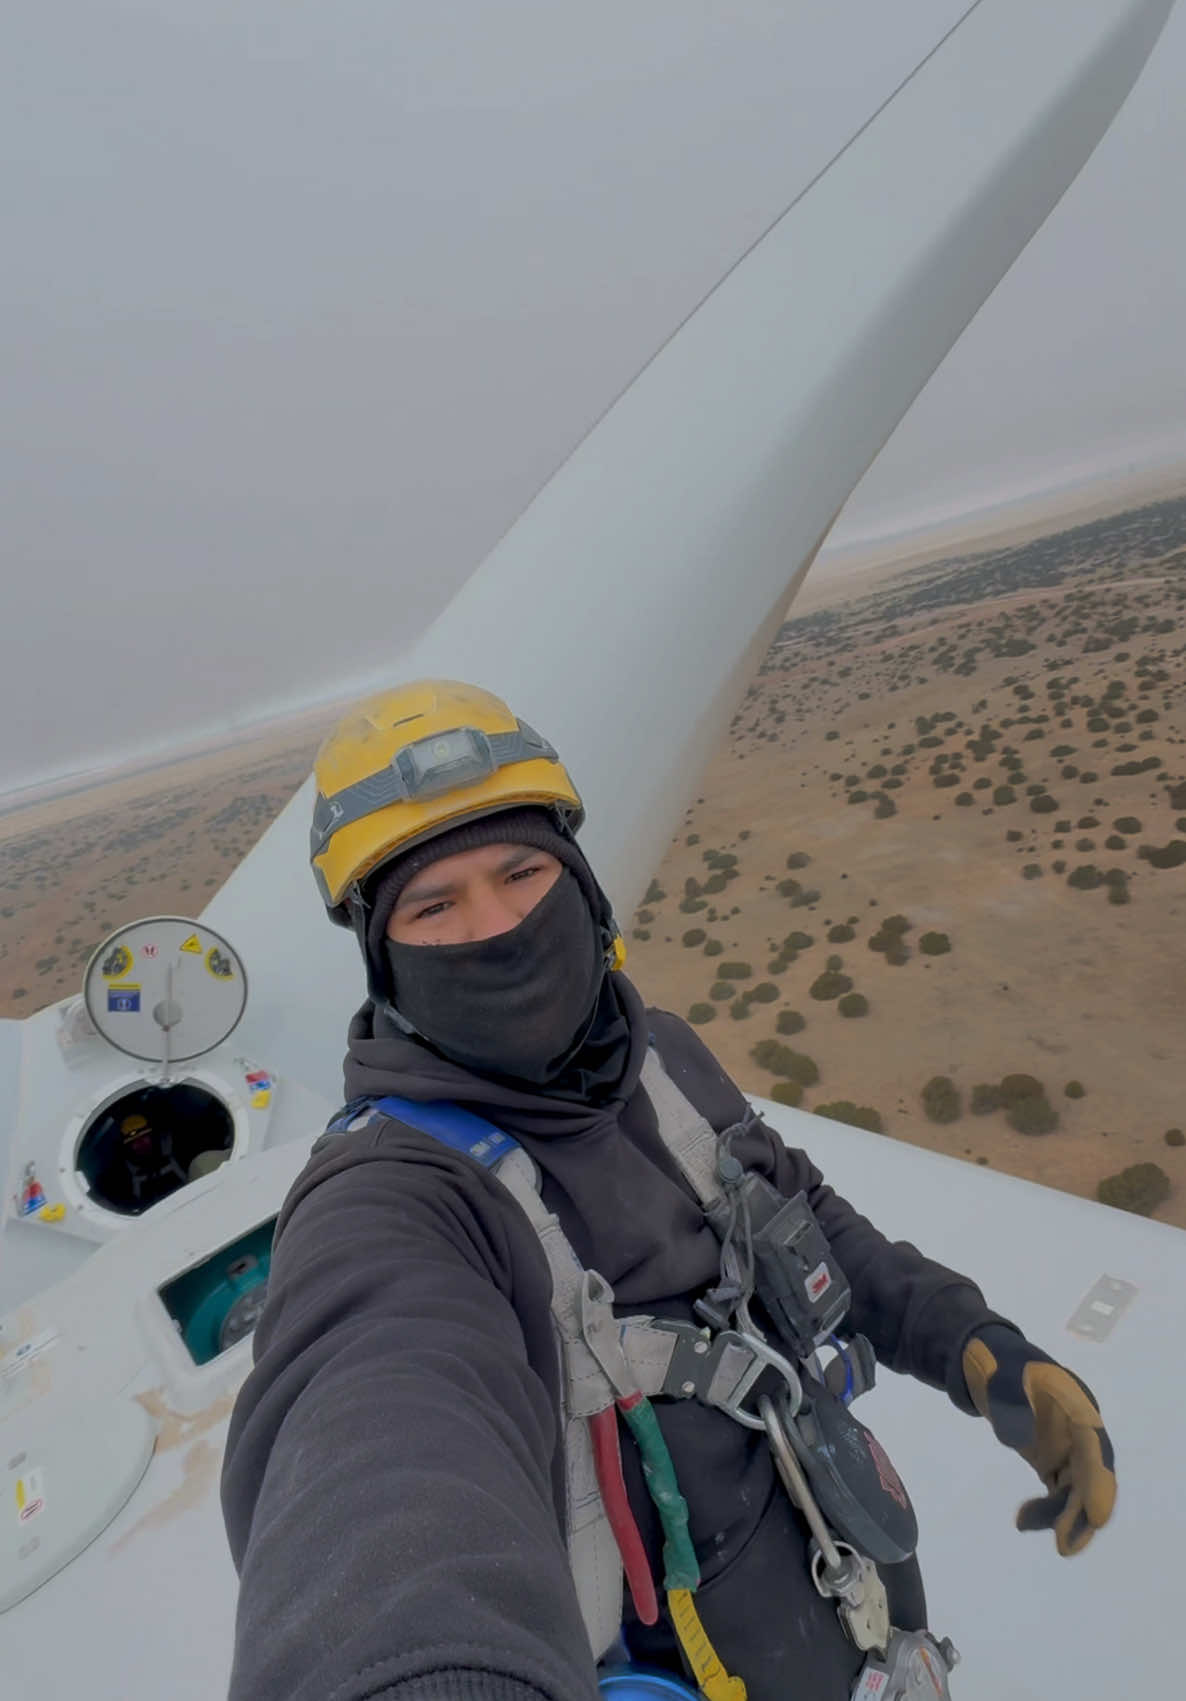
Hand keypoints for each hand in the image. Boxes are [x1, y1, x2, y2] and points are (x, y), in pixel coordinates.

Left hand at [962, 1324, 1115, 1555]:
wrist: (991, 1364)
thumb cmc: (999, 1365)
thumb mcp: (1000, 1375)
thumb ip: (1009, 1402)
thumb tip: (1018, 1437)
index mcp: (1077, 1406)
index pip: (1094, 1447)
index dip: (1098, 1481)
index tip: (1096, 1513)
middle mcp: (1081, 1433)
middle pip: (1092, 1477)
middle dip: (1082, 1511)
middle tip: (1064, 1544)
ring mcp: (1070, 1449)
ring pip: (1077, 1491)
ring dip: (1062, 1515)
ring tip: (1024, 1523)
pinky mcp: (1055, 1462)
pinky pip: (1060, 1493)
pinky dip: (1049, 1510)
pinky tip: (1024, 1521)